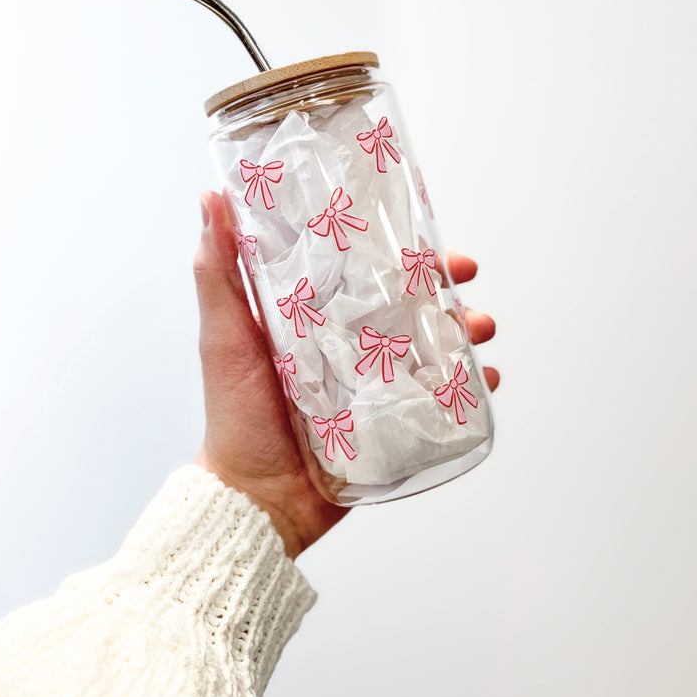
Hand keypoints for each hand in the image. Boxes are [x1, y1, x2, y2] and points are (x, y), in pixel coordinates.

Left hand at [193, 191, 499, 558]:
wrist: (255, 497)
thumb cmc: (234, 413)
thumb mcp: (223, 334)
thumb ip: (217, 271)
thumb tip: (211, 199)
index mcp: (316, 316)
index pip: (363, 269)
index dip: (394, 246)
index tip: (421, 227)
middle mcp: (350, 343)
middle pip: (409, 302)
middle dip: (445, 284)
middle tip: (467, 273)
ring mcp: (376, 383)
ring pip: (433, 344)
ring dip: (466, 328)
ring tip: (481, 326)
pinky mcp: (394, 422)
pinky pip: (442, 399)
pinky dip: (471, 385)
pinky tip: (486, 377)